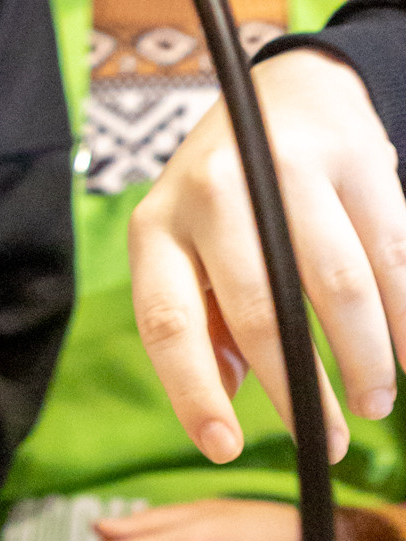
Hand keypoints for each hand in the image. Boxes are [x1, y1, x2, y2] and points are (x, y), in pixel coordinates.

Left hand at [129, 53, 405, 463]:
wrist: (289, 91)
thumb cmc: (229, 198)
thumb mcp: (187, 250)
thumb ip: (200, 324)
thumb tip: (223, 400)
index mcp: (158, 226)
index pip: (167, 322)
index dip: (194, 392)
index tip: (225, 449)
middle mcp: (216, 192)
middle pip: (261, 308)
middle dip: (299, 390)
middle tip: (326, 444)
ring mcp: (289, 170)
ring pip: (337, 284)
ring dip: (362, 359)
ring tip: (374, 404)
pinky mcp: (357, 159)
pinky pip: (390, 252)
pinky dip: (404, 314)